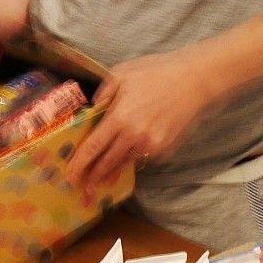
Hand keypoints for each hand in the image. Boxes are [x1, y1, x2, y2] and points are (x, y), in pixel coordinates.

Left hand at [68, 50, 220, 195]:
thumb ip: (103, 94)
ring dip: (111, 174)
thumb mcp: (121, 74)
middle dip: (93, 178)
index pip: (93, 147)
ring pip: (125, 163)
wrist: (193, 81)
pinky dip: (132, 160)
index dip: (79, 164)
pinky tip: (124, 163)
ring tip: (100, 183)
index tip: (70, 176)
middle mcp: (134, 135)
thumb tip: (93, 110)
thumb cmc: (155, 73)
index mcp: (119, 117)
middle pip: (107, 162)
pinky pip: (142, 157)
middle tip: (83, 189)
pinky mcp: (164, 147)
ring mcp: (151, 144)